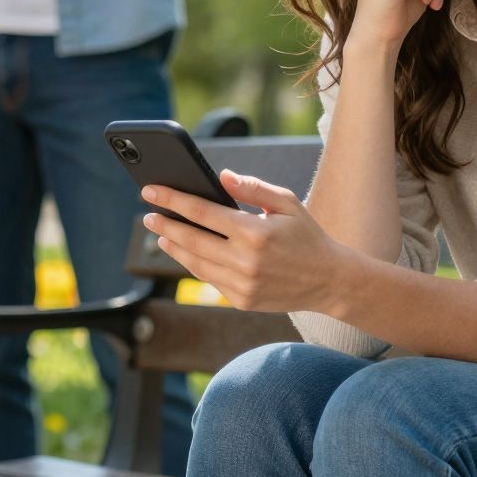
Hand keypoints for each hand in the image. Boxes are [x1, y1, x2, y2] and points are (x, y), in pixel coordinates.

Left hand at [141, 170, 348, 313]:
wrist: (328, 280)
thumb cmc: (306, 235)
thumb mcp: (286, 203)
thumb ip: (253, 188)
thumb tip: (222, 176)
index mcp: (254, 232)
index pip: (202, 212)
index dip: (172, 200)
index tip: (150, 191)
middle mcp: (245, 260)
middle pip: (191, 240)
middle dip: (165, 224)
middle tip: (147, 215)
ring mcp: (242, 284)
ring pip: (195, 263)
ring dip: (174, 247)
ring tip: (160, 233)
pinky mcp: (242, 300)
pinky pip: (209, 279)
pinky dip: (192, 264)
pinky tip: (184, 252)